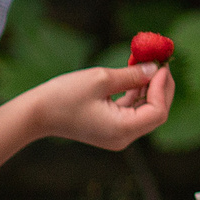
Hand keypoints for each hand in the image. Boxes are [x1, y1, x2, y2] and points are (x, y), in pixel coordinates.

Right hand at [27, 62, 172, 148]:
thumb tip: (155, 68)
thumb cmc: (65, 95)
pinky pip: (132, 111)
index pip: (158, 111)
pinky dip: (136, 93)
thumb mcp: (101, 79)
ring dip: (149, 87)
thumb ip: (132, 75)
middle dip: (160, 86)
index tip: (161, 64)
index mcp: (122, 130)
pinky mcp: (111, 128)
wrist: (37, 114)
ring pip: (146, 111)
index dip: (163, 87)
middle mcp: (123, 138)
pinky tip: (135, 73)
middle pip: (155, 113)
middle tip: (161, 61)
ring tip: (147, 62)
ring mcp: (117, 135)